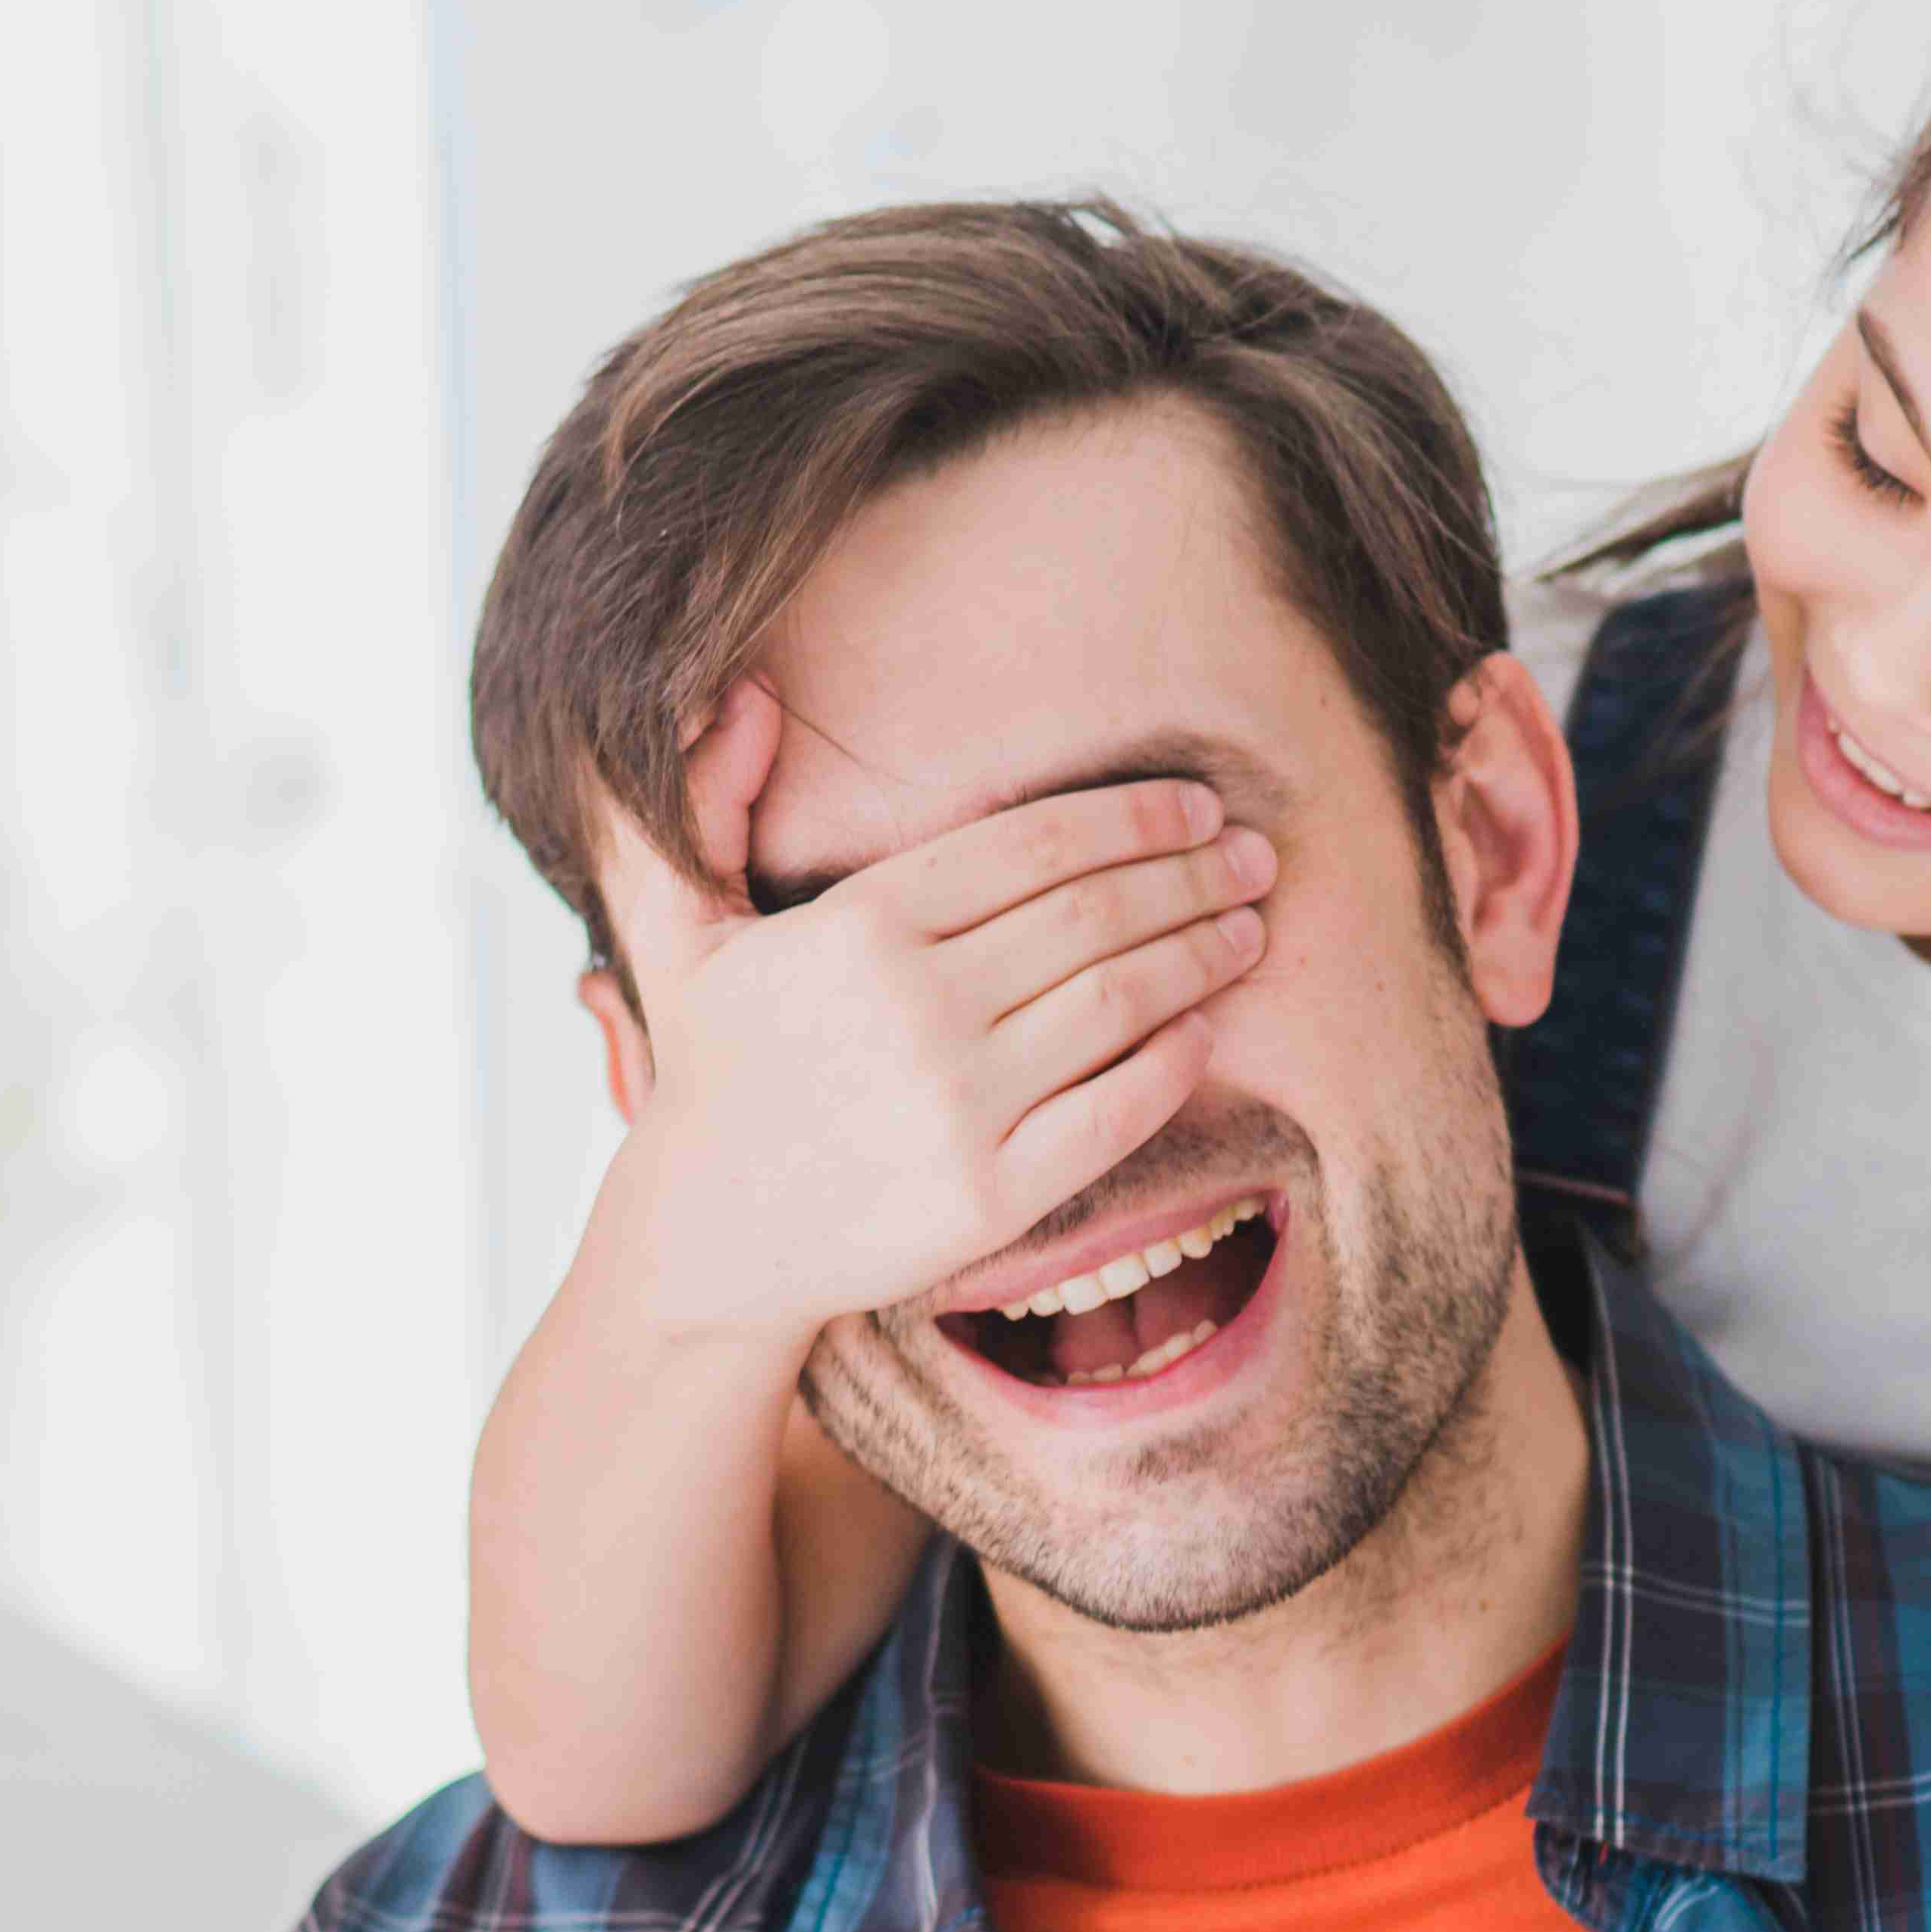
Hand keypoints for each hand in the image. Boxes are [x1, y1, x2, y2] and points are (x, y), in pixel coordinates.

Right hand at [595, 678, 1276, 1339]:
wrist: (709, 1239)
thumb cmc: (713, 1069)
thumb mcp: (676, 924)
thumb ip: (699, 800)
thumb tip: (744, 692)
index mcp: (858, 926)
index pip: (1033, 845)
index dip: (1133, 817)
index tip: (1197, 808)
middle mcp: (915, 1009)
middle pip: (1093, 915)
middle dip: (1193, 876)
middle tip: (1254, 859)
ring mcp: (957, 1108)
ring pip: (1119, 1002)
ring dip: (1200, 954)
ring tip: (1249, 928)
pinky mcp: (990, 1197)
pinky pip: (1116, 1110)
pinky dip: (1175, 1060)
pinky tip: (1206, 1027)